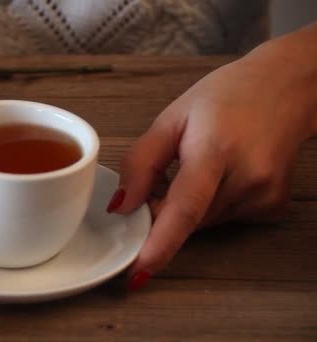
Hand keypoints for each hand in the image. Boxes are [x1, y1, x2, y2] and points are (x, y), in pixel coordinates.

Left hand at [108, 36, 316, 289]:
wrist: (285, 87)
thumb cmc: (225, 96)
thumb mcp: (171, 118)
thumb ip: (141, 162)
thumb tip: (121, 207)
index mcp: (216, 151)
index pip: (185, 207)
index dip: (160, 243)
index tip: (138, 272)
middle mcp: (248, 179)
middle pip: (188, 219)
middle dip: (162, 211)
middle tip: (163, 176)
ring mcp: (265, 197)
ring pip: (203, 223)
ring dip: (187, 207)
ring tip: (199, 163)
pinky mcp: (273, 208)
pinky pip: (223, 219)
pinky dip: (209, 206)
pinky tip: (221, 173)